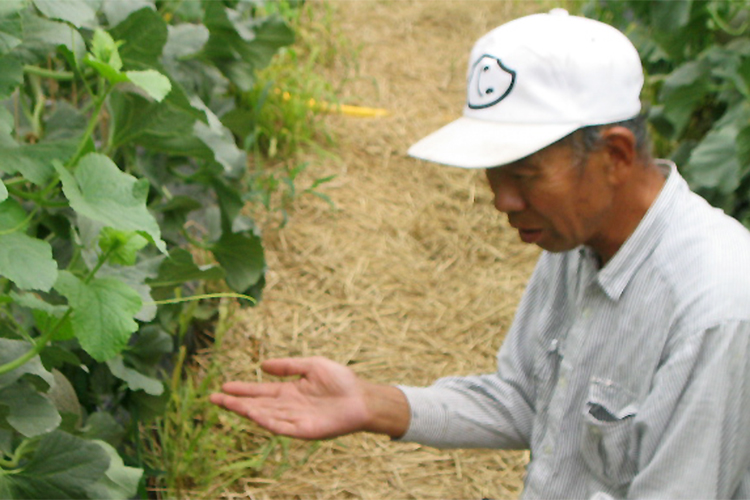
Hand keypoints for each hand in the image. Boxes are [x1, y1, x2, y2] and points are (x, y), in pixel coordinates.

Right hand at [210, 356, 409, 439]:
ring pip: (264, 416)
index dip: (242, 389)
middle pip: (256, 405)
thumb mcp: (311, 366)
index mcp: (289, 392)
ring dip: (245, 410)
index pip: (260, 391)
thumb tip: (262, 365)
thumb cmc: (341, 381)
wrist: (362, 398)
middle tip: (212, 398)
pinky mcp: (303, 430)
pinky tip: (252, 414)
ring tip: (226, 404)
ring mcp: (294, 420)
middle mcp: (288, 407)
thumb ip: (287, 366)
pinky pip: (280, 426)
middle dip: (235, 402)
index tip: (223, 387)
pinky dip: (265, 421)